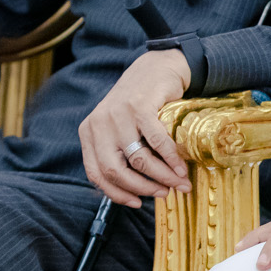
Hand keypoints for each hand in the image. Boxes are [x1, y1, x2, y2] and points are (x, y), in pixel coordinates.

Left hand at [78, 48, 191, 206]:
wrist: (156, 67)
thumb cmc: (139, 103)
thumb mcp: (118, 126)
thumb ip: (118, 152)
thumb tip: (134, 192)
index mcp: (88, 131)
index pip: (96, 173)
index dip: (116, 194)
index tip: (137, 203)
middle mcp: (98, 123)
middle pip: (115, 171)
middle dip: (141, 188)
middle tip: (162, 194)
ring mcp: (118, 114)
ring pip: (139, 160)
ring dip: (162, 177)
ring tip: (179, 183)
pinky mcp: (139, 107)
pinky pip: (156, 143)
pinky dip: (171, 159)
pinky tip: (181, 168)